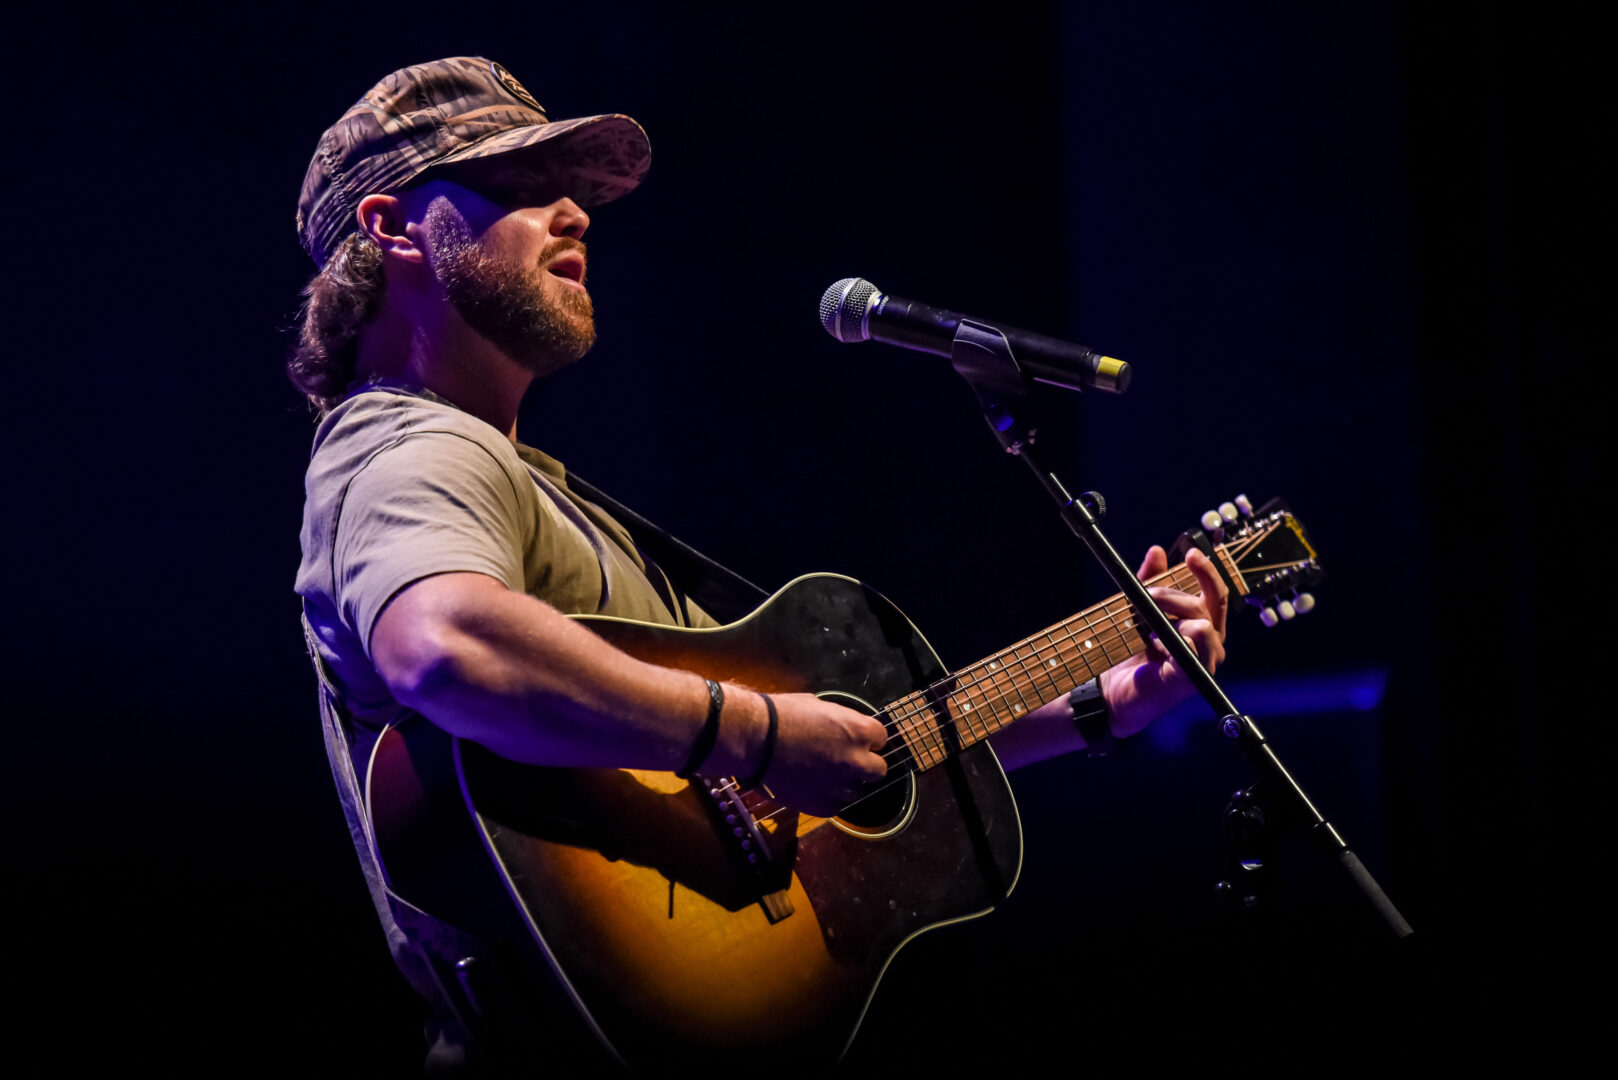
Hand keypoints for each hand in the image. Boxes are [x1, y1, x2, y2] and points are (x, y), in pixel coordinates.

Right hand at [753, 692, 888, 816]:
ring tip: (822, 773)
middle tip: (845, 760)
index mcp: (859, 731)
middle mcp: (856, 761)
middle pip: (878, 770)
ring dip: (845, 783)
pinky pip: (836, 805)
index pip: (881, 738)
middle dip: (865, 764)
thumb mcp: (819, 706)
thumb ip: (841, 721)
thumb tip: (846, 728)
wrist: (755, 740)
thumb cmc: (782, 716)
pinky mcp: (822, 805)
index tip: (857, 740)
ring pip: (857, 790)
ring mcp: (840, 786)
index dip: (868, 739)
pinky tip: (812, 785)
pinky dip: (827, 797)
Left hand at [1099, 545, 1228, 738]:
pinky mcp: (1190, 679)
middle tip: (1148, 594)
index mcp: (1203, 624)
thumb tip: (1158, 551)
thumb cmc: (1129, 652)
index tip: (1191, 553)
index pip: (1216, 593)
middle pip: (1207, 605)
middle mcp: (1210, 643)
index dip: (1207, 571)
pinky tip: (1154, 644)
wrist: (1111, 690)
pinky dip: (1171, 641)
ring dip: (1171, 617)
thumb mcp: (1138, 609)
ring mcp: (1203, 663)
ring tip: (1147, 627)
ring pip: (1203, 624)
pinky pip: (1191, 650)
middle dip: (1174, 594)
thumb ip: (1150, 582)